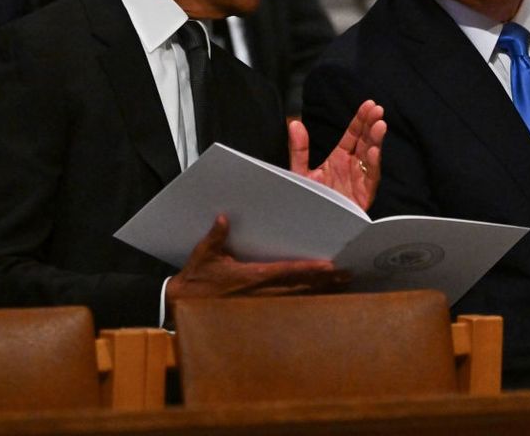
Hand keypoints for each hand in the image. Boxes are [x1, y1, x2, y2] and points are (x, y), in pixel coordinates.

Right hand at [165, 215, 349, 314]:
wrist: (181, 308)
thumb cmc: (195, 280)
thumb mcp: (203, 255)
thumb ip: (216, 237)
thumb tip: (224, 218)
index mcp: (251, 277)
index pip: (287, 272)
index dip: (309, 270)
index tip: (329, 266)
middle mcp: (261, 293)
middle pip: (300, 287)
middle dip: (325, 281)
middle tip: (348, 275)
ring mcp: (262, 304)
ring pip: (298, 298)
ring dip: (321, 292)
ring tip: (342, 285)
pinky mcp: (259, 311)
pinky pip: (289, 306)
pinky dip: (307, 301)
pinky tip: (322, 298)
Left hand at [288, 99, 385, 210]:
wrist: (311, 227)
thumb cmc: (309, 200)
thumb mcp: (300, 172)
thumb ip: (299, 149)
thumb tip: (294, 123)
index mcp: (339, 159)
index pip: (353, 135)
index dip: (360, 120)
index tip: (368, 105)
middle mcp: (352, 167)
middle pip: (365, 142)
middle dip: (372, 125)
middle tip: (377, 110)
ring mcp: (359, 180)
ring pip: (371, 157)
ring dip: (376, 141)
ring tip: (380, 125)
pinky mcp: (363, 195)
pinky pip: (371, 178)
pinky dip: (373, 165)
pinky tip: (375, 152)